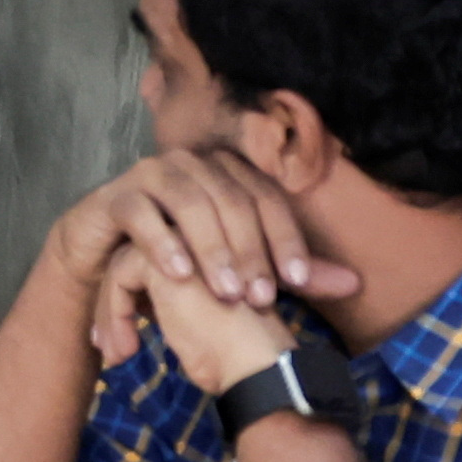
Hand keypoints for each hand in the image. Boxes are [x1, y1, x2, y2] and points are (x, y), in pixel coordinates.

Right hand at [44, 146, 356, 361]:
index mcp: (228, 172)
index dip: (286, 238)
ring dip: (210, 249)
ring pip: (190, 203)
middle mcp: (194, 164)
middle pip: (232, 201)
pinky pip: (141, 211)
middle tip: (260, 297)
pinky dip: (161, 242)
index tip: (300, 281)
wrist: (107, 253)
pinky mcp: (115, 194)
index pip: (267, 199)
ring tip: (224, 292)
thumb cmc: (180, 257)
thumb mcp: (239, 267)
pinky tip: (177, 274)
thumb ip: (287, 274)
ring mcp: (152, 174)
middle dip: (249, 251)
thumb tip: (354, 284)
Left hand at [97, 239, 320, 400]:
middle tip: (111, 348)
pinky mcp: (167, 255)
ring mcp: (183, 239)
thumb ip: (174, 301)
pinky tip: (126, 348)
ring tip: (116, 354)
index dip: (134, 300)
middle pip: (135, 259)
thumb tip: (138, 301)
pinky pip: (120, 276)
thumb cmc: (237, 351)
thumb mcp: (200, 319)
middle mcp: (196, 232)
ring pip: (122, 266)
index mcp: (208, 246)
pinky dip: (115, 313)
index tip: (126, 339)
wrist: (258, 363)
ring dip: (112, 313)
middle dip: (115, 305)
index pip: (155, 262)